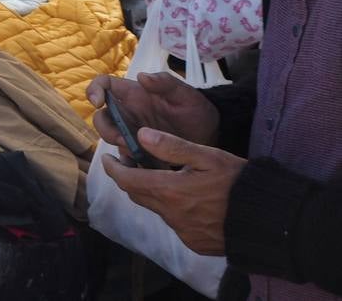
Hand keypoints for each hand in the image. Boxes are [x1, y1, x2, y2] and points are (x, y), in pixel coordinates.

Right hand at [88, 72, 220, 156]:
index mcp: (135, 94)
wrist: (212, 138)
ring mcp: (132, 132)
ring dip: (117, 146)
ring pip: (110, 138)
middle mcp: (128, 113)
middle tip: (124, 139)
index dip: (94, 90)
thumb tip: (141, 76)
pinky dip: (127, 163)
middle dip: (106, 129)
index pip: (105, 85)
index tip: (97, 102)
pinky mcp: (139, 150)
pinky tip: (142, 166)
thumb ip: (166, 83)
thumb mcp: (187, 95)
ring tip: (138, 154)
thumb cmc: (198, 112)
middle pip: (102, 117)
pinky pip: (124, 157)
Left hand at [101, 131, 245, 254]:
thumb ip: (172, 146)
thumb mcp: (207, 156)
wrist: (269, 221)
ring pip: (155, 208)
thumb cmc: (238, 182)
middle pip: (136, 195)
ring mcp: (182, 231)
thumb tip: (141, 134)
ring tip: (157, 175)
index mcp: (169, 191)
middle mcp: (170, 214)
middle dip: (128, 178)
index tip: (107, 158)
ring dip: (150, 192)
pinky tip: (184, 197)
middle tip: (130, 162)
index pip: (126, 180)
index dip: (113, 168)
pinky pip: (173, 223)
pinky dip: (170, 208)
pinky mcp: (195, 242)